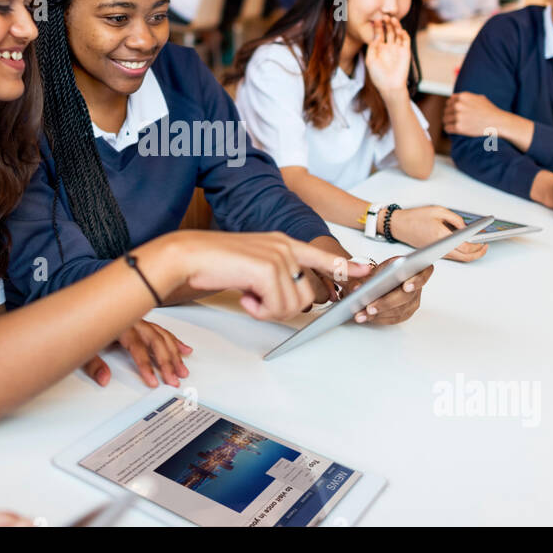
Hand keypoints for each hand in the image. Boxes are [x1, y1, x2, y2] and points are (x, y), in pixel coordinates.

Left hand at [84, 319, 191, 388]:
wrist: (84, 306)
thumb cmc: (84, 324)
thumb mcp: (84, 346)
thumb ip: (93, 364)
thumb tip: (104, 379)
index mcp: (120, 325)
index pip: (137, 347)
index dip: (146, 365)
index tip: (153, 381)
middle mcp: (134, 321)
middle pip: (155, 341)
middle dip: (167, 362)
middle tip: (173, 379)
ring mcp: (140, 321)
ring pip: (162, 336)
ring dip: (175, 354)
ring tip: (182, 370)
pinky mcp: (143, 323)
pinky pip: (163, 331)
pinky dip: (175, 341)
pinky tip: (184, 350)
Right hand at [157, 231, 370, 321]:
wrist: (190, 255)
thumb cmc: (215, 263)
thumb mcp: (252, 266)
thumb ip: (274, 275)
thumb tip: (288, 296)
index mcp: (282, 243)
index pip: (320, 256)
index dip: (343, 267)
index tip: (363, 273)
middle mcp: (285, 247)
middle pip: (306, 295)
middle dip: (282, 308)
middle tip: (257, 301)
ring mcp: (279, 256)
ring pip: (292, 304)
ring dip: (268, 310)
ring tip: (248, 295)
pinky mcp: (269, 269)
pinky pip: (275, 306)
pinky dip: (258, 309)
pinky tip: (244, 295)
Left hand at [350, 265, 433, 324]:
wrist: (382, 280)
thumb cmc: (381, 272)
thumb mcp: (373, 267)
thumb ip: (363, 275)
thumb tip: (356, 288)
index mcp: (413, 268)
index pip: (422, 274)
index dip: (417, 281)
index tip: (406, 286)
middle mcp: (416, 286)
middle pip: (405, 297)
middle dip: (386, 303)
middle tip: (369, 308)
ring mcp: (412, 302)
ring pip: (399, 310)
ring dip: (379, 314)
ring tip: (361, 315)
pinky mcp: (406, 313)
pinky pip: (394, 319)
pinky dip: (379, 319)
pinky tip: (366, 318)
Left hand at [364, 16, 412, 97]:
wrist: (390, 85)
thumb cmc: (378, 75)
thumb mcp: (370, 60)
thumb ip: (373, 47)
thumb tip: (377, 35)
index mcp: (379, 49)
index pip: (379, 34)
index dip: (378, 27)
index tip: (376, 20)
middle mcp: (389, 47)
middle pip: (388, 31)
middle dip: (387, 24)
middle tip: (385, 16)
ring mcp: (397, 49)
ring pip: (397, 33)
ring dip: (395, 26)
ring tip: (392, 19)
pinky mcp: (405, 52)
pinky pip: (405, 40)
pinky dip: (404, 34)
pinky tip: (400, 30)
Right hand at [389, 206, 488, 262]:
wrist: (399, 225)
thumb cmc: (416, 217)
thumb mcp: (438, 211)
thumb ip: (456, 219)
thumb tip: (467, 228)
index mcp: (441, 236)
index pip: (465, 247)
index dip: (477, 244)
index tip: (484, 239)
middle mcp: (439, 248)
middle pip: (465, 257)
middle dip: (478, 253)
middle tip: (485, 245)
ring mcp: (437, 253)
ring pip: (459, 258)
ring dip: (471, 254)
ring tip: (479, 245)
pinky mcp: (435, 253)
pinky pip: (453, 256)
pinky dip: (462, 253)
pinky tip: (466, 245)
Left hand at [444, 91, 506, 137]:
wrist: (497, 122)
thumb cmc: (490, 110)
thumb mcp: (479, 98)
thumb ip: (466, 97)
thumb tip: (454, 97)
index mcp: (463, 96)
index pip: (449, 101)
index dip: (451, 107)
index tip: (455, 112)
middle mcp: (459, 105)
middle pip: (446, 110)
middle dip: (450, 115)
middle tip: (455, 120)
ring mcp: (458, 116)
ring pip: (445, 119)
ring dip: (449, 122)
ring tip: (454, 125)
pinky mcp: (459, 127)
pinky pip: (447, 128)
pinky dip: (449, 129)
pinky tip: (454, 129)